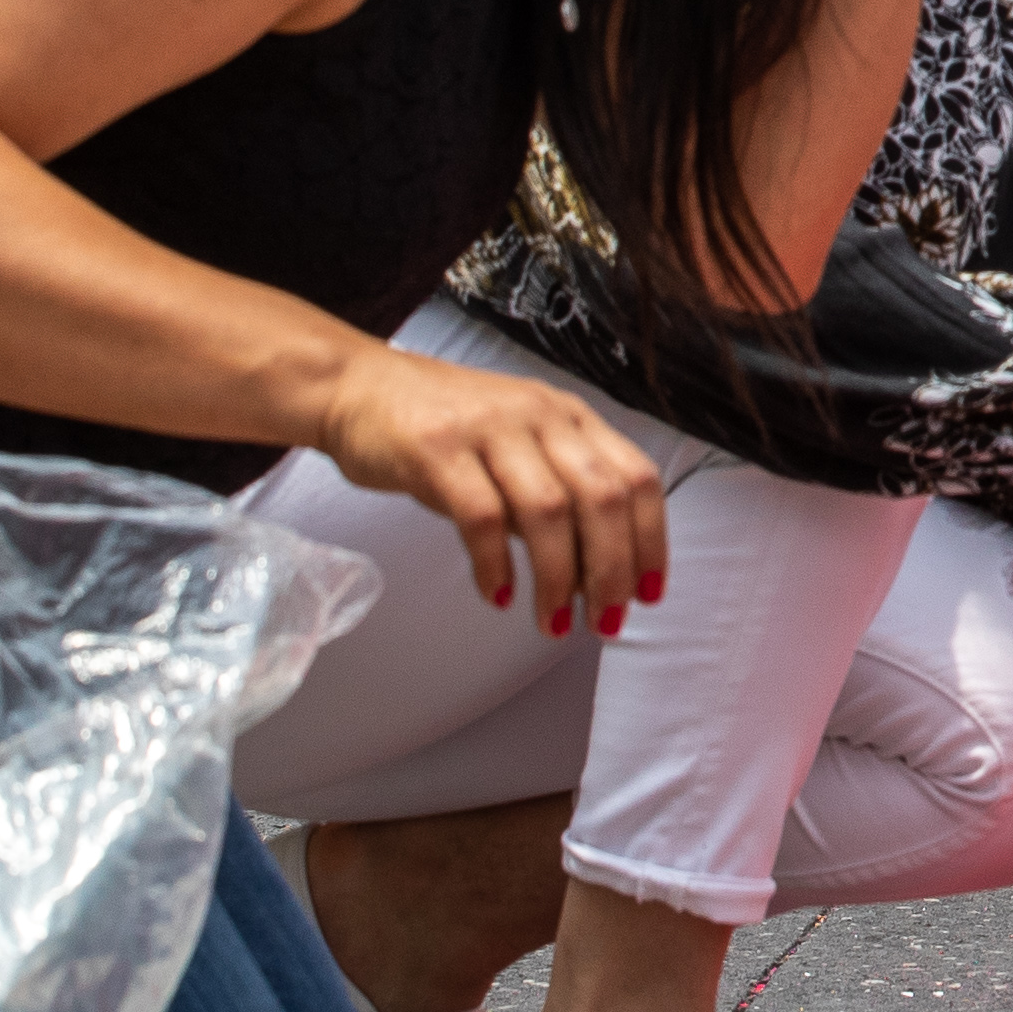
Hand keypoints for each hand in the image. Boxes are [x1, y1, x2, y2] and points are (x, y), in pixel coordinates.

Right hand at [317, 340, 669, 632]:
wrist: (360, 387)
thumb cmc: (446, 431)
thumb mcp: (518, 452)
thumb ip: (556, 502)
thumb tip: (591, 577)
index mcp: (572, 418)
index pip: (637, 477)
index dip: (652, 539)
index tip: (648, 593)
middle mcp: (542, 417)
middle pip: (603, 497)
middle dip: (612, 568)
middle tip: (605, 621)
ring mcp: (491, 429)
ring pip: (549, 510)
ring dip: (557, 578)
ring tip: (552, 623)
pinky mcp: (438, 449)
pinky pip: (481, 516)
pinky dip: (495, 563)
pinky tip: (497, 595)